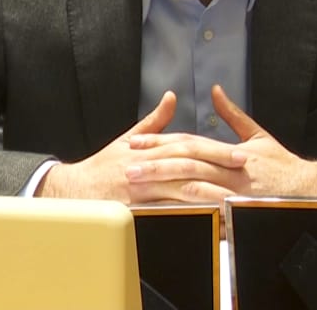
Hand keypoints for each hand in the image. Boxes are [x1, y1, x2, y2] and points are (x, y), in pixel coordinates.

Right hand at [35, 91, 245, 202]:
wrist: (74, 191)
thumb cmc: (102, 166)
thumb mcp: (128, 139)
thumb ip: (154, 121)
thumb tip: (172, 96)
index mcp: (148, 149)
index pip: (187, 145)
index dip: (215, 148)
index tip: (239, 153)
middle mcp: (146, 167)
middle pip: (188, 165)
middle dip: (218, 167)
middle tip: (243, 171)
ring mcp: (140, 191)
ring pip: (179, 190)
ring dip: (208, 194)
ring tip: (232, 198)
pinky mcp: (134, 212)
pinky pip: (164, 215)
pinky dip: (185, 216)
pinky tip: (204, 219)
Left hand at [127, 85, 316, 198]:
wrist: (309, 192)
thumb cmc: (282, 166)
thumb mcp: (258, 136)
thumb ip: (233, 116)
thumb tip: (216, 91)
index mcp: (230, 151)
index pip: (189, 143)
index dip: (161, 142)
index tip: (136, 143)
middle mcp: (229, 170)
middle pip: (186, 163)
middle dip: (154, 164)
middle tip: (126, 166)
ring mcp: (233, 194)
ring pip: (193, 188)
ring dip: (162, 187)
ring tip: (138, 189)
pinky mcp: (236, 215)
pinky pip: (206, 215)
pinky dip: (185, 213)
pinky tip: (163, 214)